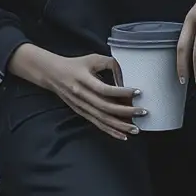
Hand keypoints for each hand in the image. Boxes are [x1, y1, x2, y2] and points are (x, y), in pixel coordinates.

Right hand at [10, 43, 140, 141]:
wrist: (52, 73)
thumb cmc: (75, 64)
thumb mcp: (92, 59)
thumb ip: (110, 64)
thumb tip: (126, 76)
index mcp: (83, 79)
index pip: (105, 89)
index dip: (122, 92)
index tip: (138, 91)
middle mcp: (81, 95)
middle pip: (106, 107)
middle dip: (126, 111)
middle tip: (143, 112)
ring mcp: (81, 106)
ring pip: (103, 119)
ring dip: (121, 125)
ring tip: (136, 128)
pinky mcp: (81, 112)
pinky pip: (98, 124)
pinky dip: (111, 131)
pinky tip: (123, 136)